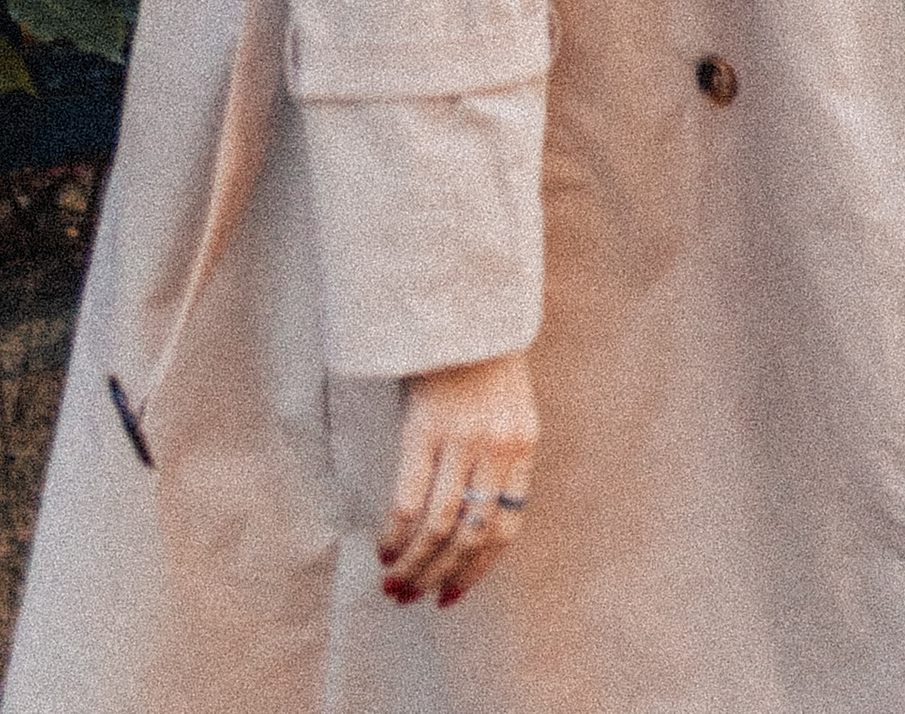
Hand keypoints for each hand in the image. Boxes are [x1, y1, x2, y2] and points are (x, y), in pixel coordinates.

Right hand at [379, 350, 538, 608]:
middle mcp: (497, 447)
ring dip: (414, 563)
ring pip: (440, 525)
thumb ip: (500, 457)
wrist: (466, 305)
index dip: (477, 570)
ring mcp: (462, 438)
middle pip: (471, 534)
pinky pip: (410, 497)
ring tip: (392, 584)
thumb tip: (473, 521)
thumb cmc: (484, 361)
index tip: (451, 596)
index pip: (505, 528)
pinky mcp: (425, 428)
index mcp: (523, 445)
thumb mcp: (509, 408)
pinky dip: (395, 531)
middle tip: (411, 599)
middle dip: (440, 576)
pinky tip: (382, 547)